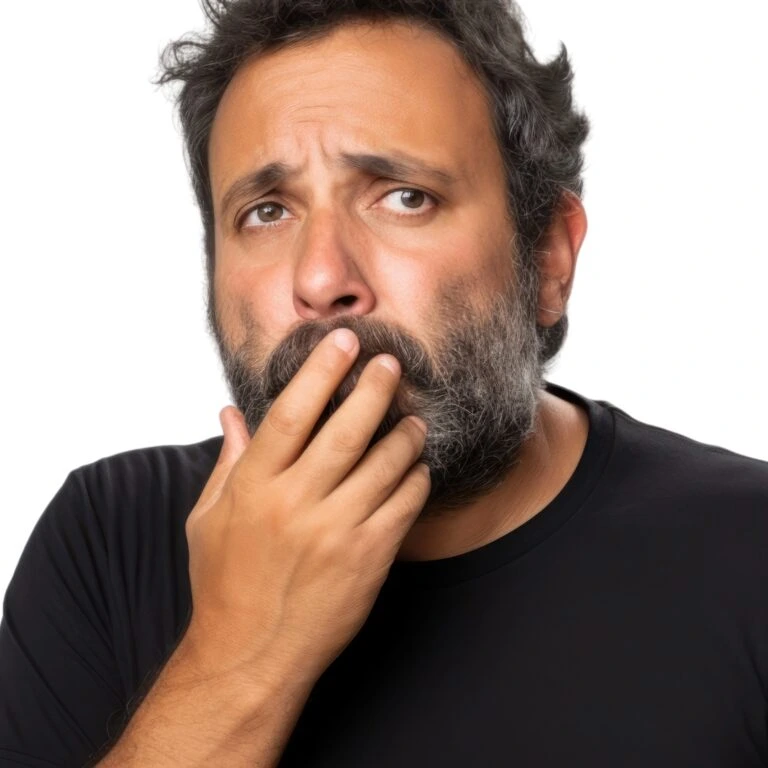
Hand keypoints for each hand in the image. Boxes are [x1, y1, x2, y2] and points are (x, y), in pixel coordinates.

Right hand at [182, 328, 429, 688]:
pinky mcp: (367, 559)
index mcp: (255, 487)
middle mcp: (296, 504)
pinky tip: (415, 467)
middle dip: (375, 387)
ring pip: (385, 464)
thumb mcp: (208, 520)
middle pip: (346, 429)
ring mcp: (336, 532)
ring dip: (405, 433)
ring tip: (412, 418)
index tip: (344, 341)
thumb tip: (230, 413)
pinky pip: (404, 504)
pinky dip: (416, 478)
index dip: (320, 370)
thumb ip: (227, 461)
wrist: (250, 656)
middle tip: (391, 364)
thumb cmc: (224, 584)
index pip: (292, 412)